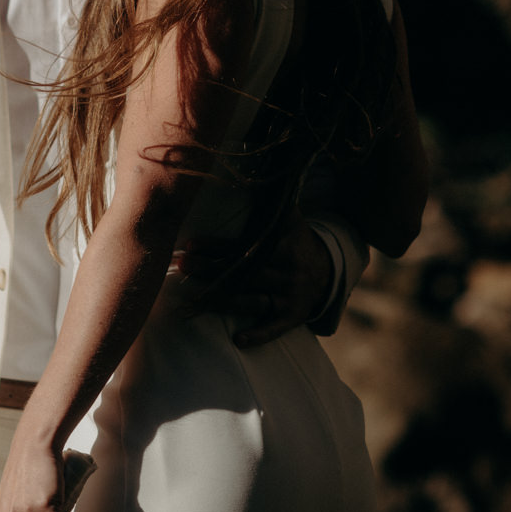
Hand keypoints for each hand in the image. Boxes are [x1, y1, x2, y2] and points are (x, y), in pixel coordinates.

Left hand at [179, 213, 332, 346]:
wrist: (328, 271)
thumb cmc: (296, 242)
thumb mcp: (290, 220)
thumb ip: (273, 201)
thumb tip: (258, 171)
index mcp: (283, 246)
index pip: (244, 247)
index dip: (217, 246)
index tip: (191, 244)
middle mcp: (286, 272)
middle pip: (243, 273)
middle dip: (210, 270)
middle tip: (181, 265)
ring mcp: (290, 296)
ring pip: (252, 300)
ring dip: (222, 301)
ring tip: (193, 298)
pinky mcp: (293, 317)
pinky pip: (275, 328)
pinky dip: (258, 335)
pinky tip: (238, 340)